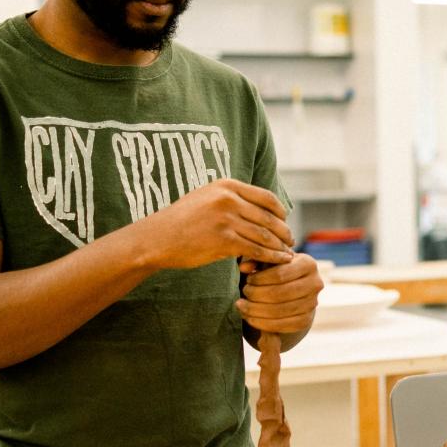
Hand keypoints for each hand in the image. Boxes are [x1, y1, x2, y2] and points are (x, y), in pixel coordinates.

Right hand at [133, 179, 293, 270]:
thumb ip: (231, 199)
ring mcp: (226, 219)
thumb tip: (258, 207)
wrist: (156, 239)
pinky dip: (271, 256)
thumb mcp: (206, 198)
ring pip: (265, 234)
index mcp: (227, 186)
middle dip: (283, 231)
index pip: (266, 197)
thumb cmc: (181, 222)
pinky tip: (279, 261)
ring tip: (287, 254)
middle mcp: (228, 199)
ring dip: (280, 246)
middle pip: (269, 217)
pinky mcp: (224, 240)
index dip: (280, 212)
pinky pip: (256, 249)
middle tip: (290, 241)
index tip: (284, 222)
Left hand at [238, 253, 321, 334]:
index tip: (248, 280)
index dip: (259, 279)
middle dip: (257, 295)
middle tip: (244, 293)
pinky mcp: (306, 320)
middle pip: (280, 293)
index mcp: (308, 264)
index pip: (280, 274)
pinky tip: (250, 318)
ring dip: (256, 310)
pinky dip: (263, 324)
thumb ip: (255, 260)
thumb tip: (243, 267)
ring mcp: (313, 303)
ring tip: (242, 306)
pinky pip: (283, 325)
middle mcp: (315, 283)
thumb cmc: (277, 270)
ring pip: (280, 311)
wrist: (292, 288)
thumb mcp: (269, 260)